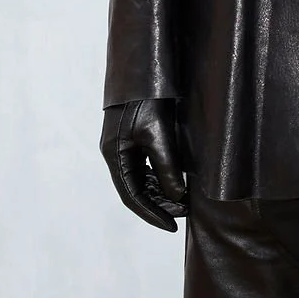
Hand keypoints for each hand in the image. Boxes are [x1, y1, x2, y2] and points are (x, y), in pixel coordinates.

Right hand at [101, 98, 189, 231]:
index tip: (171, 226)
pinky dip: (160, 178)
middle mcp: (116, 153)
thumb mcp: (158, 136)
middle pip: (135, 189)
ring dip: (161, 192)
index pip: (131, 196)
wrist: (144, 71)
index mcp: (114, 154)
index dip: (151, 213)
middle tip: (183, 213)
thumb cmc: (147, 100)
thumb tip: (177, 197)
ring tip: (184, 202)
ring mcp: (124, 145)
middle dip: (159, 204)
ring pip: (141, 179)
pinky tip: (175, 183)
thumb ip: (166, 168)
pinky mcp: (134, 138)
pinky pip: (145, 166)